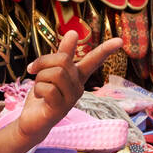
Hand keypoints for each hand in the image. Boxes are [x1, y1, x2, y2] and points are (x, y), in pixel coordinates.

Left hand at [14, 31, 123, 145]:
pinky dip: (38, 90)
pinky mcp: (61, 109)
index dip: (106, 50)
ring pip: (55, 74)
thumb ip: (62, 53)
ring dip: (39, 78)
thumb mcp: (50, 70)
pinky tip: (39, 98)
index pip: (94, 61)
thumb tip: (74, 32)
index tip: (120, 40)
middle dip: (43, 62)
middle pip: (63, 60)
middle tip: (33, 69)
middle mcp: (78, 87)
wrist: (32, 121)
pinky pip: (48, 89)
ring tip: (39, 87)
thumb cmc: (42, 95)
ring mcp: (71, 99)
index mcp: (78, 77)